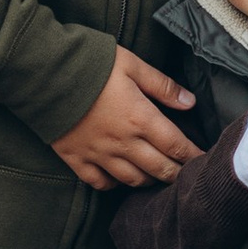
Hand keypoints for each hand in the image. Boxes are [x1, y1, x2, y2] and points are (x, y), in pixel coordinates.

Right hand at [51, 45, 196, 191]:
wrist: (44, 73)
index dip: (192, 156)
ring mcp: (98, 154)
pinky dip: (113, 185)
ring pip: (132, 180)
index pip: (175, 146)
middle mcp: (123, 142)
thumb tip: (190, 102)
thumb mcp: (133, 65)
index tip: (202, 160)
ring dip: (149, 181)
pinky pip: (99, 183)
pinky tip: (120, 179)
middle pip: (158, 169)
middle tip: (187, 176)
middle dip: (176, 174)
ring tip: (158, 178)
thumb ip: (163, 86)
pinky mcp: (76, 158)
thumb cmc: (91, 64)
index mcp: (140, 118)